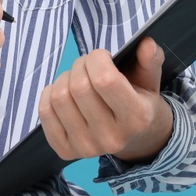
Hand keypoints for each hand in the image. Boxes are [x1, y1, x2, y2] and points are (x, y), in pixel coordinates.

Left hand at [37, 38, 172, 164]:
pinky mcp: (66, 151)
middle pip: (79, 87)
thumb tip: (146, 44)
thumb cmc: (139, 100)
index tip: (102, 56)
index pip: (105, 80)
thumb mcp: (150, 80)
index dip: (97, 59)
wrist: (134, 138)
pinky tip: (65, 93)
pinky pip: (45, 112)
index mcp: (137, 118)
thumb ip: (150, 60)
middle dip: (80, 65)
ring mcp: (87, 147)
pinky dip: (49, 93)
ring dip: (64, 78)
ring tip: (77, 79)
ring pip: (59, 97)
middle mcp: (112, 138)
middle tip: (88, 66)